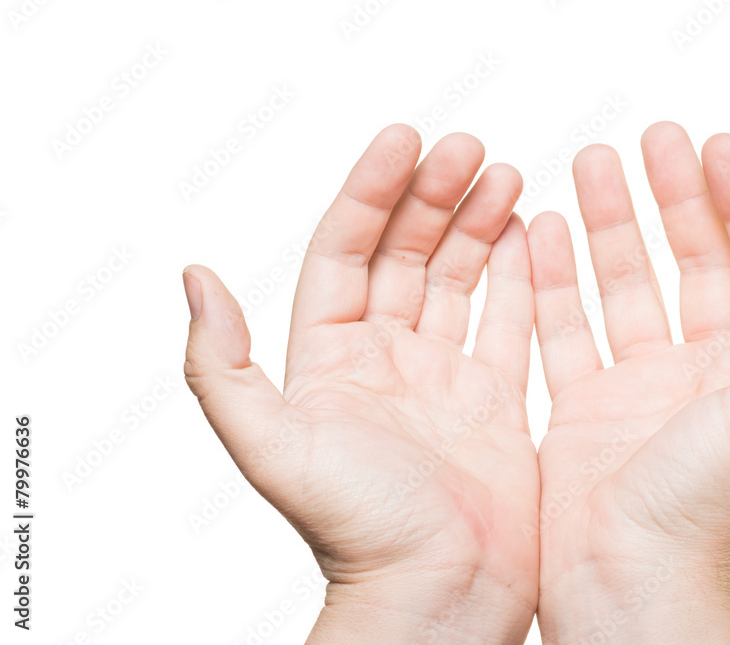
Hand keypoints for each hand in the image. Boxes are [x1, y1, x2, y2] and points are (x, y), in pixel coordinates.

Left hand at [183, 125, 538, 643]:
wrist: (438, 596)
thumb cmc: (357, 534)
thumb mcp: (272, 447)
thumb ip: (223, 366)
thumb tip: (193, 278)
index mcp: (330, 358)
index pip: (346, 251)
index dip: (371, 192)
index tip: (405, 140)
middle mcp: (385, 358)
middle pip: (406, 253)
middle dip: (434, 195)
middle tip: (470, 148)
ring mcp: (443, 375)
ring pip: (459, 277)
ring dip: (478, 223)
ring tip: (507, 175)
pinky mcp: (495, 397)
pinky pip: (509, 320)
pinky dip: (521, 275)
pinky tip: (530, 230)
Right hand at [528, 122, 729, 642]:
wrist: (625, 592)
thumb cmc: (703, 514)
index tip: (712, 144)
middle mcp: (694, 373)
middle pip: (682, 263)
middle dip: (667, 198)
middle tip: (647, 139)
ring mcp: (633, 389)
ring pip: (618, 287)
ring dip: (605, 228)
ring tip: (588, 166)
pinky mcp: (580, 408)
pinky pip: (565, 329)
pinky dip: (552, 282)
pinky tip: (541, 235)